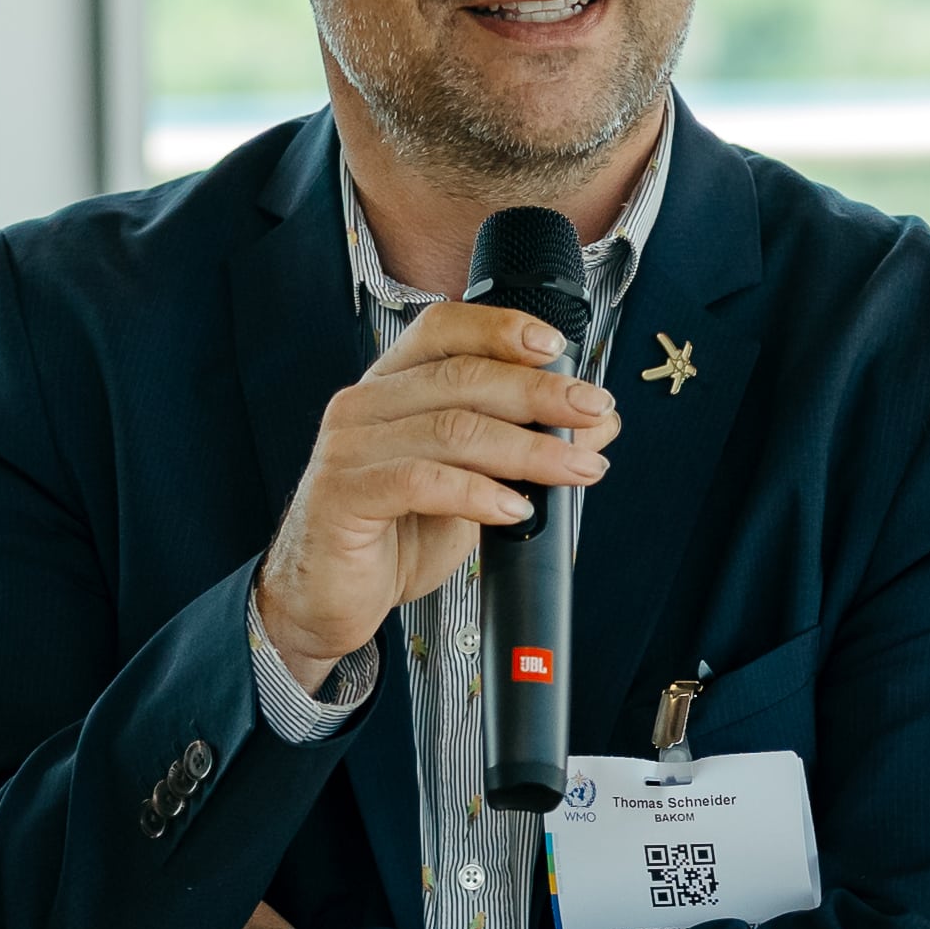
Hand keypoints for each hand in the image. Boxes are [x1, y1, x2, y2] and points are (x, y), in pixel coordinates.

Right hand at [257, 299, 616, 678]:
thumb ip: (522, 446)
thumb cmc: (394, 536)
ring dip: (527, 448)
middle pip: (462, 377)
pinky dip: (478, 493)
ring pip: (452, 428)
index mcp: (391, 386)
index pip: (444, 330)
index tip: (559, 347)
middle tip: (593, 411)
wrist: (331, 599)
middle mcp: (365, 404)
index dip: (501, 329)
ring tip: (576, 468)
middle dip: (539, 392)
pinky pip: (421, 481)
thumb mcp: (473, 484)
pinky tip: (516, 509)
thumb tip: (598, 423)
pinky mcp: (343, 494)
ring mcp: (349, 447)